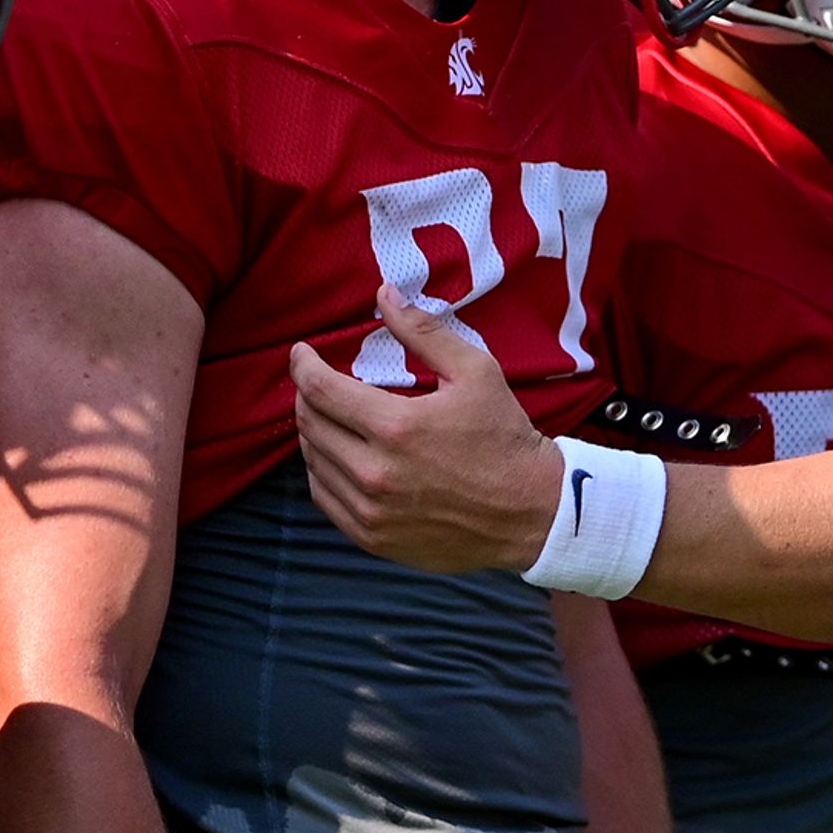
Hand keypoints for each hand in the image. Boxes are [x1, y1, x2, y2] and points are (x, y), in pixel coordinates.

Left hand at [287, 286, 563, 573]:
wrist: (532, 514)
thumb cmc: (506, 439)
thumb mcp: (476, 372)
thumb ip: (424, 332)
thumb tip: (383, 294)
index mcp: (396, 427)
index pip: (320, 390)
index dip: (302, 365)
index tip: (300, 353)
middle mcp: (375, 472)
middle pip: (310, 425)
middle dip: (306, 396)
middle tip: (317, 383)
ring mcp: (371, 511)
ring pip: (312, 463)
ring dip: (313, 434)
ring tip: (329, 417)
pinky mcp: (374, 538)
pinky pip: (325, 499)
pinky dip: (322, 472)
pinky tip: (337, 457)